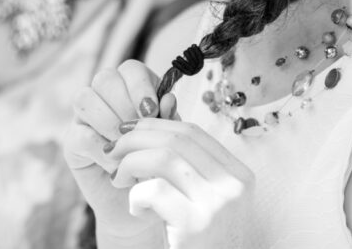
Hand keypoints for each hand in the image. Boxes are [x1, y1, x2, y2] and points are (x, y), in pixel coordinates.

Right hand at [65, 60, 174, 244]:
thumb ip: (169, 120)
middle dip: (124, 103)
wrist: (144, 207)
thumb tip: (167, 99)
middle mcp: (106, 99)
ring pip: (85, 98)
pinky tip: (118, 167)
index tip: (152, 111)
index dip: (140, 85)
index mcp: (133, 91)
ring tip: (127, 147)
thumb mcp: (170, 142)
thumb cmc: (160, 169)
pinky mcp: (73, 143)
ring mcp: (85, 119)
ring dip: (109, 122)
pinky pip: (81, 134)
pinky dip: (102, 150)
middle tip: (139, 129)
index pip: (130, 69)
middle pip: (105, 78)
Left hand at [109, 119, 254, 243]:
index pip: (192, 132)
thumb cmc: (200, 239)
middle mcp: (235, 186)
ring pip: (163, 158)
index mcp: (239, 175)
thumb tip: (153, 115)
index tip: (127, 131)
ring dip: (130, 163)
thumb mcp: (200, 197)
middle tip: (112, 150)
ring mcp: (219, 206)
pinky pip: (154, 190)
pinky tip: (136, 209)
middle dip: (135, 138)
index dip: (154, 125)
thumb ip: (184, 163)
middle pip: (176, 139)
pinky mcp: (196, 226)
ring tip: (118, 178)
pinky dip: (135, 195)